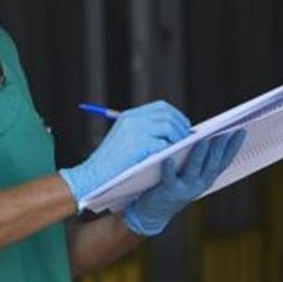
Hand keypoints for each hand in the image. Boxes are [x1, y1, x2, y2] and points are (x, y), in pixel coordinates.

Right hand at [60, 101, 191, 202]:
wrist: (93, 175)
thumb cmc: (110, 161)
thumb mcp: (124, 138)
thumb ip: (144, 130)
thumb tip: (171, 130)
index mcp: (130, 116)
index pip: (161, 107)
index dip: (176, 115)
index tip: (184, 125)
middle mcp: (133, 120)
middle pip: (167, 115)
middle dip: (181, 126)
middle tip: (189, 138)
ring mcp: (136, 132)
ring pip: (168, 128)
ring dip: (179, 138)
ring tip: (183, 148)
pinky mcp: (139, 147)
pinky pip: (164, 144)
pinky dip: (171, 150)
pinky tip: (174, 157)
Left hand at [122, 129, 245, 235]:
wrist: (153, 212)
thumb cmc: (172, 184)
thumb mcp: (188, 172)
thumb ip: (197, 157)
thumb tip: (202, 133)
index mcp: (206, 179)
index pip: (224, 161)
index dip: (233, 147)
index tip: (241, 131)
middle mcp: (199, 185)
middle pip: (211, 165)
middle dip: (218, 148)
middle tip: (223, 132)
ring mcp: (184, 190)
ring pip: (193, 171)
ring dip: (199, 156)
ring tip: (202, 140)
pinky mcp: (167, 192)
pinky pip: (169, 180)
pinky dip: (169, 169)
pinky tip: (169, 158)